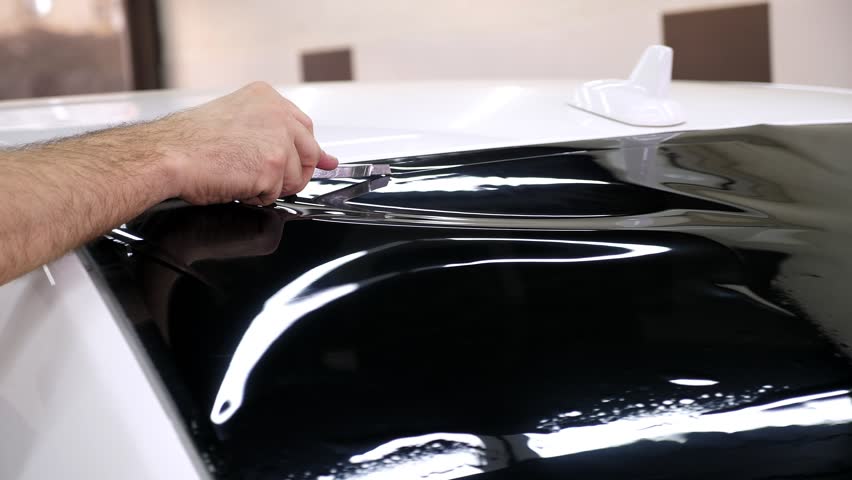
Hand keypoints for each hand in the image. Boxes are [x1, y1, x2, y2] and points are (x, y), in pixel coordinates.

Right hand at [160, 81, 337, 204]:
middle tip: (268, 179)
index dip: (309, 150)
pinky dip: (258, 197)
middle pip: (310, 153)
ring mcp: (278, 139)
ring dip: (271, 187)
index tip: (322, 161)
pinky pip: (276, 194)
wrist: (167, 154)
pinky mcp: (274, 165)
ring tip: (240, 177)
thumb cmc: (189, 141)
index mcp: (266, 98)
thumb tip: (323, 157)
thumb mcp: (237, 123)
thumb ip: (276, 134)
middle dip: (295, 172)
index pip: (304, 127)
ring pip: (296, 177)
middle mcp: (277, 114)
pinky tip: (236, 184)